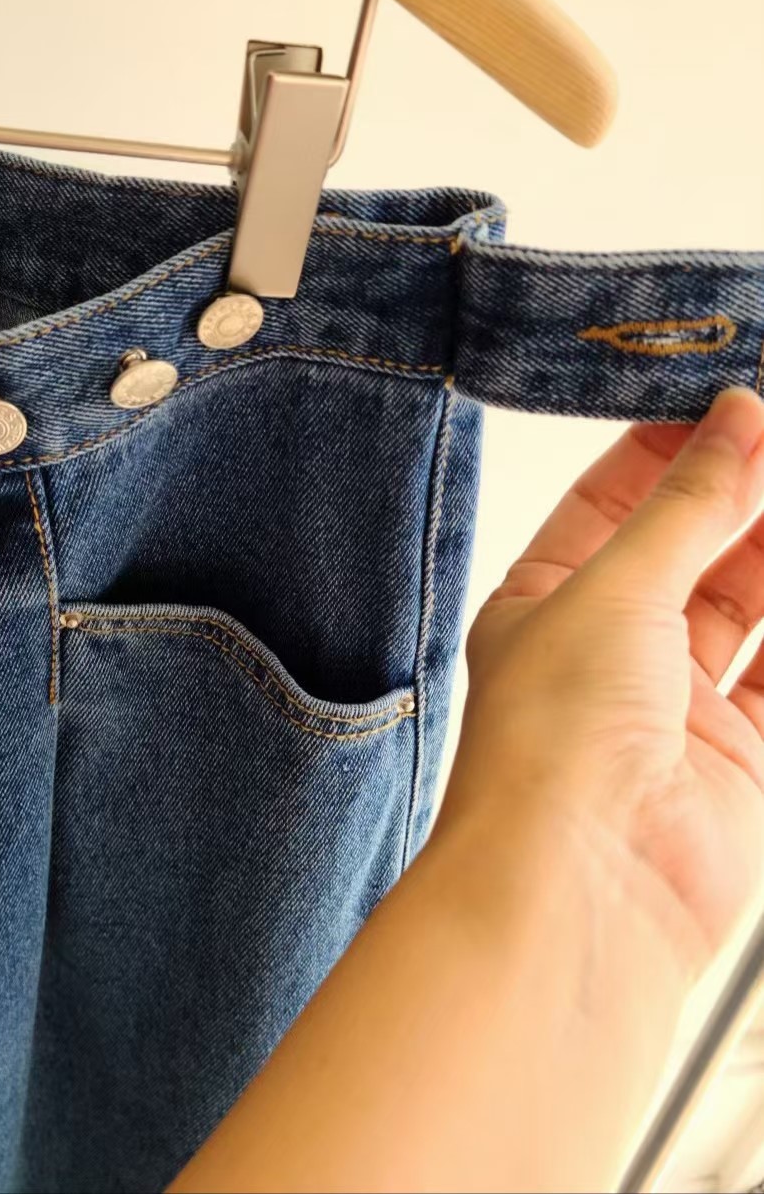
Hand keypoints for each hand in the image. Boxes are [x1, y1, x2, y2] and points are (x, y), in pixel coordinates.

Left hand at [439, 386, 763, 984]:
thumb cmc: (549, 741)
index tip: (736, 396)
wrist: (579, 892)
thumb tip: (734, 420)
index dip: (673, 446)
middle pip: (692, 546)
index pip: (614, 499)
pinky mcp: (738, 758)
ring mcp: (675, 705)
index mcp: (544, 601)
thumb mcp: (611, 591)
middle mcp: (608, 649)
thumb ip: (684, 509)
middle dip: (743, 489)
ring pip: (749, 602)